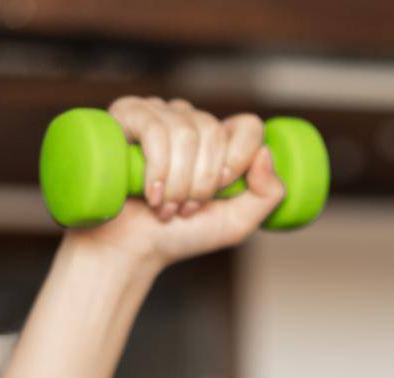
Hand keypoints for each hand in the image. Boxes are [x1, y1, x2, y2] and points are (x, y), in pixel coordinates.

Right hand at [61, 96, 286, 272]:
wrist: (130, 249)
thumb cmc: (180, 236)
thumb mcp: (236, 223)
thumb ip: (267, 195)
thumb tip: (265, 152)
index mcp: (217, 140)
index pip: (248, 126)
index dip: (240, 157)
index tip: (222, 189)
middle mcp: (188, 119)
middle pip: (213, 130)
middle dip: (202, 181)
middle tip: (186, 210)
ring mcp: (156, 112)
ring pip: (184, 133)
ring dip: (177, 182)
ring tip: (166, 209)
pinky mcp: (125, 114)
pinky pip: (155, 130)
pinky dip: (158, 168)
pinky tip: (150, 194)